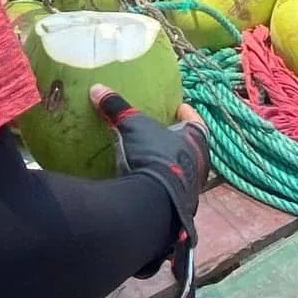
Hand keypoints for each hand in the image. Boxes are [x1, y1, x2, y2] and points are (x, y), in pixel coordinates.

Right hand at [88, 85, 207, 297]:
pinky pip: (171, 191)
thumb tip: (97, 88)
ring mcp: (191, 189)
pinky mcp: (179, 208)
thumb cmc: (151, 156)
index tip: (179, 107)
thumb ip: (116, 107)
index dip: (187, 113)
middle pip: (192, 147)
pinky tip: (145, 184)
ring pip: (184, 170)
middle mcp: (200, 164)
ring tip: (152, 158)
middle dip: (178, 140)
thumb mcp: (132, 126)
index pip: (196, 121)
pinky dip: (161, 185)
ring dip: (171, 164)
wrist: (154, 203)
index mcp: (196, 139)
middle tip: (162, 133)